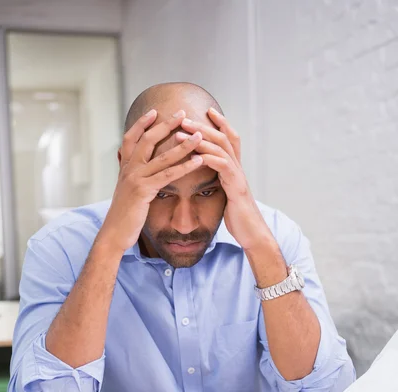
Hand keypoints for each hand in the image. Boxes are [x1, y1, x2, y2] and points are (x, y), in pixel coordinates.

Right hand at [98, 109, 203, 253]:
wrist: (114, 234)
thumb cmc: (123, 216)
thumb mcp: (125, 192)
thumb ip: (131, 178)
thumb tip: (133, 170)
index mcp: (124, 168)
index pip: (131, 138)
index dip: (142, 124)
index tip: (155, 111)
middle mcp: (128, 169)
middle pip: (147, 140)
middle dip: (166, 125)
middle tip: (182, 113)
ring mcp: (135, 179)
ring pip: (162, 156)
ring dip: (183, 144)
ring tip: (199, 135)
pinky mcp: (143, 191)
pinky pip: (168, 175)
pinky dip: (185, 166)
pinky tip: (198, 161)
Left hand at [176, 108, 271, 250]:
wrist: (253, 234)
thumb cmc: (238, 218)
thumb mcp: (227, 197)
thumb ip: (221, 184)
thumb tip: (210, 179)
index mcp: (234, 170)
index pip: (229, 140)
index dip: (220, 124)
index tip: (207, 111)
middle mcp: (238, 169)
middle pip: (224, 138)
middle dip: (205, 126)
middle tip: (185, 118)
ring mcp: (238, 177)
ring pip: (222, 149)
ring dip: (201, 138)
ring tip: (183, 131)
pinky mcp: (236, 188)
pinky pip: (223, 167)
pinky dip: (209, 158)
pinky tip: (195, 154)